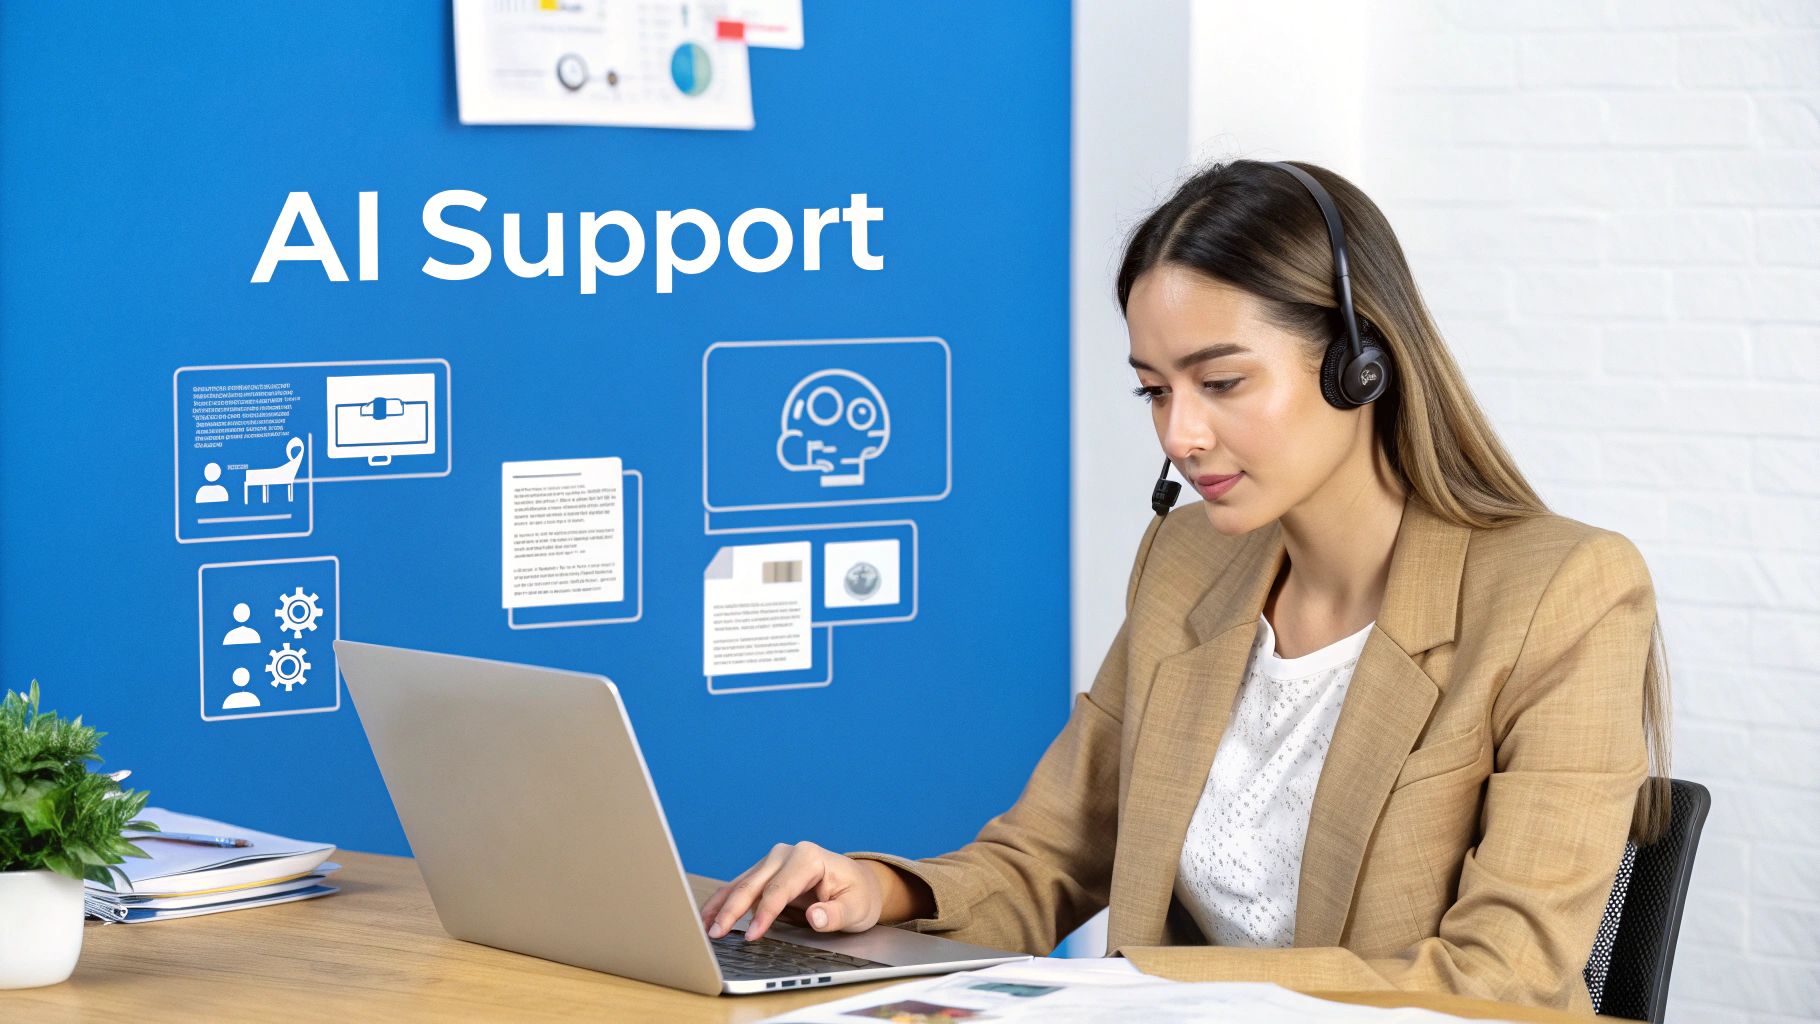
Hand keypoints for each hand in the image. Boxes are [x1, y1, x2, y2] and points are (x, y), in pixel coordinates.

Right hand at [700, 841, 883, 941]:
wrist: (858, 884)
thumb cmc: (857, 895)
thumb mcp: (856, 909)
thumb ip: (836, 914)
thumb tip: (815, 917)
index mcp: (808, 858)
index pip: (779, 889)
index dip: (764, 914)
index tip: (752, 935)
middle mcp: (786, 854)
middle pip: (753, 885)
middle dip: (732, 910)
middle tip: (716, 933)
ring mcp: (772, 862)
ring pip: (741, 884)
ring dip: (721, 906)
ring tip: (702, 926)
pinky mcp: (765, 874)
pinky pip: (740, 888)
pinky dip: (724, 902)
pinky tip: (708, 916)